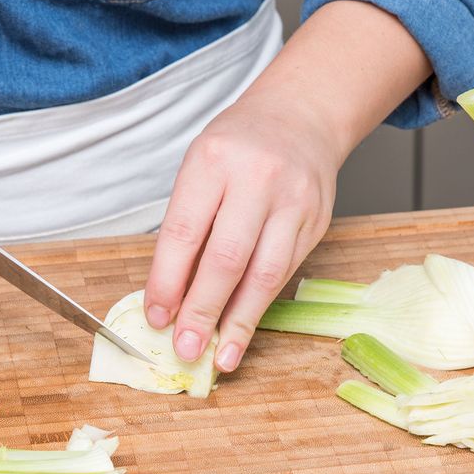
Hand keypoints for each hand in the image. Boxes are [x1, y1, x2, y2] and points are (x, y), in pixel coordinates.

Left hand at [143, 88, 338, 373]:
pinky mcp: (317, 222)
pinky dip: (260, 305)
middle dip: (203, 310)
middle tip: (187, 348)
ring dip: (239, 321)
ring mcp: (293, 201)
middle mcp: (256, 179)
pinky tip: (244, 328)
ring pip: (264, 274)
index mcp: (212, 161)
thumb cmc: (237, 148)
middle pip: (226, 258)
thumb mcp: (199, 168)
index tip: (157, 317)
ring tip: (222, 356)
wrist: (300, 117)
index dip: (168, 282)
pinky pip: (285, 272)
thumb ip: (186, 227)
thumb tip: (169, 297)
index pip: (184, 232)